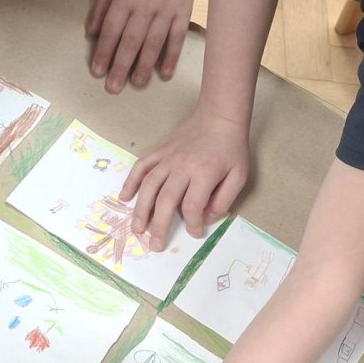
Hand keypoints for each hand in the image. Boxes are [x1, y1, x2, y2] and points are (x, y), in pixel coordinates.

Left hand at [87, 0, 198, 92]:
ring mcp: (166, 11)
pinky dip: (171, 56)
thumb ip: (102, 4)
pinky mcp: (183, 12)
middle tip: (113, 87)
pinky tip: (165, 73)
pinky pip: (176, 38)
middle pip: (130, 41)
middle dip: (120, 66)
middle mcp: (144, 7)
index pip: (111, 30)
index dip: (103, 52)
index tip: (97, 71)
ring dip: (144, 65)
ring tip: (136, 84)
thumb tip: (91, 32)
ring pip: (153, 43)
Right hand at [119, 108, 248, 248]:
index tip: (195, 232)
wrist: (219, 117)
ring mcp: (168, 159)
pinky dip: (131, 182)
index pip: (192, 205)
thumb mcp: (239, 175)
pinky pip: (141, 167)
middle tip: (155, 245)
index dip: (192, 223)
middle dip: (159, 226)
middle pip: (166, 200)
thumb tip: (207, 218)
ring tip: (137, 229)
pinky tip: (124, 197)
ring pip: (149, 186)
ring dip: (141, 209)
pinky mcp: (160, 152)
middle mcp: (182, 167)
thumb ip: (224, 199)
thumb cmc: (231, 148)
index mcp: (204, 173)